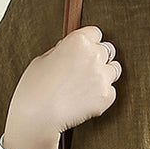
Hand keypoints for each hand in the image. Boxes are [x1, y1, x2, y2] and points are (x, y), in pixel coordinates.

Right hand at [3, 25, 121, 148]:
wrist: (38, 115)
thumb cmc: (35, 88)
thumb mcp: (43, 58)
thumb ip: (62, 50)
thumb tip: (69, 48)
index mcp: (78, 41)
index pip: (96, 33)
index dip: (89, 42)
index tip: (86, 49)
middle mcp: (94, 56)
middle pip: (108, 50)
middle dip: (99, 57)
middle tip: (86, 69)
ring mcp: (102, 77)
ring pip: (114, 70)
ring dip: (104, 74)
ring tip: (87, 85)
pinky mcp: (107, 96)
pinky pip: (111, 91)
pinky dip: (102, 94)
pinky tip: (85, 99)